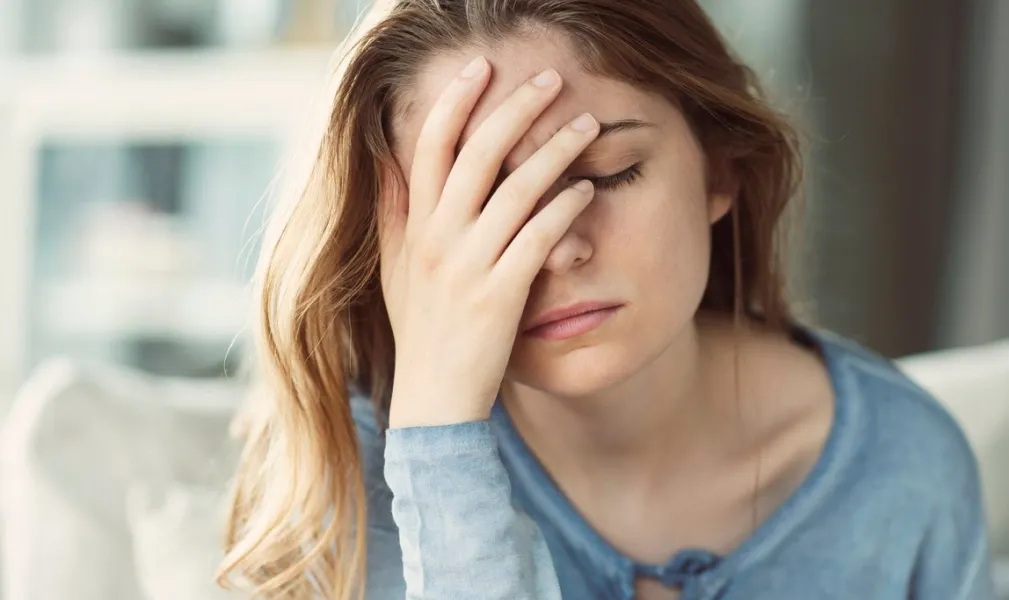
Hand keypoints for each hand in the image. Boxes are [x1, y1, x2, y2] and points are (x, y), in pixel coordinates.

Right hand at [380, 57, 599, 427]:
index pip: (430, 148)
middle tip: (553, 80)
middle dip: (516, 109)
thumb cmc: (421, 333)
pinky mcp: (501, 296)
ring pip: (515, 191)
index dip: (454, 101)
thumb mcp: (396, 271)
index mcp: (415, 228)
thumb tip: (391, 160)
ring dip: (555, 151)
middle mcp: (439, 240)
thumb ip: (394, 214)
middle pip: (477, 155)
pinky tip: (586, 190)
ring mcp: (469, 268)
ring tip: (586, 125)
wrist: (434, 403)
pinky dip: (564, 209)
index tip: (482, 67)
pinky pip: (538, 239)